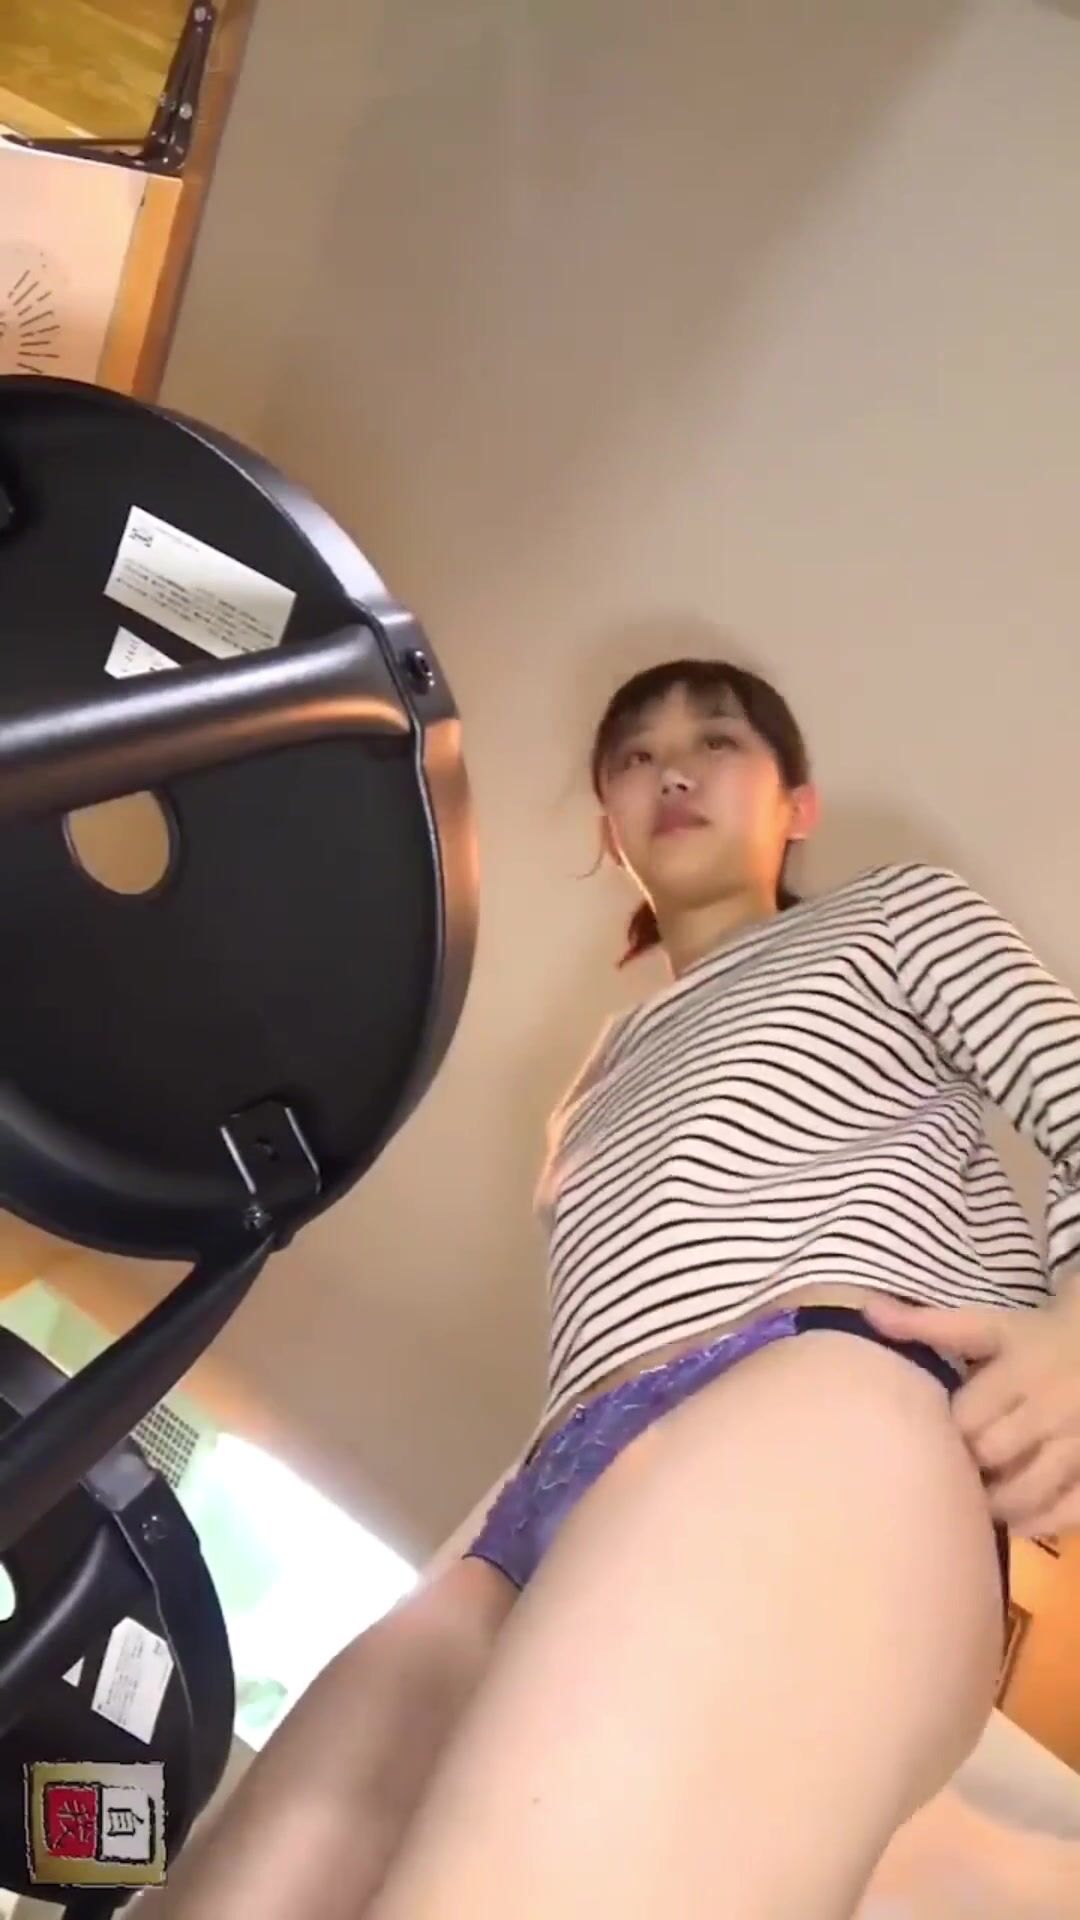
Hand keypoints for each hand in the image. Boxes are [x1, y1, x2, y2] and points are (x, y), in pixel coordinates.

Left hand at [863, 1294, 1079, 1537]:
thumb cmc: (1037, 1338)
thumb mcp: (988, 1325)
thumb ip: (928, 1324)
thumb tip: (867, 1311)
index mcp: (1018, 1371)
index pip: (966, 1416)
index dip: (940, 1434)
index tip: (925, 1439)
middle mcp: (1051, 1408)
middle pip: (994, 1454)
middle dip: (965, 1468)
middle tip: (945, 1475)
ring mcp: (1079, 1442)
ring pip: (1031, 1490)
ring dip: (996, 1503)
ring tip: (972, 1503)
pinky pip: (1069, 1509)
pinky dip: (1039, 1521)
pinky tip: (1015, 1522)